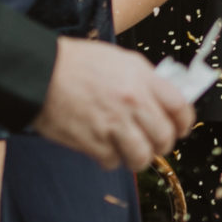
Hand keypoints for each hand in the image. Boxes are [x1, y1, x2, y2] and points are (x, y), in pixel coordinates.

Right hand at [31, 37, 192, 168]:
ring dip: (138, 158)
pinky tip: (102, 146)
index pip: (180, 107)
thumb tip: (164, 100)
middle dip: (161, 144)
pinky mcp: (92, 141)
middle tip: (152, 143)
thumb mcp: (119, 60)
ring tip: (129, 151)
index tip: (180, 129)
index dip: (184, 123)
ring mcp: (113, 124)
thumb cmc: (75, 63)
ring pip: (142, 156)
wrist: (37, 71)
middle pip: (165, 137)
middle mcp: (132, 102)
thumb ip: (145, 80)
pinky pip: (112, 161)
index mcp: (142, 78)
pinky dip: (109, 158)